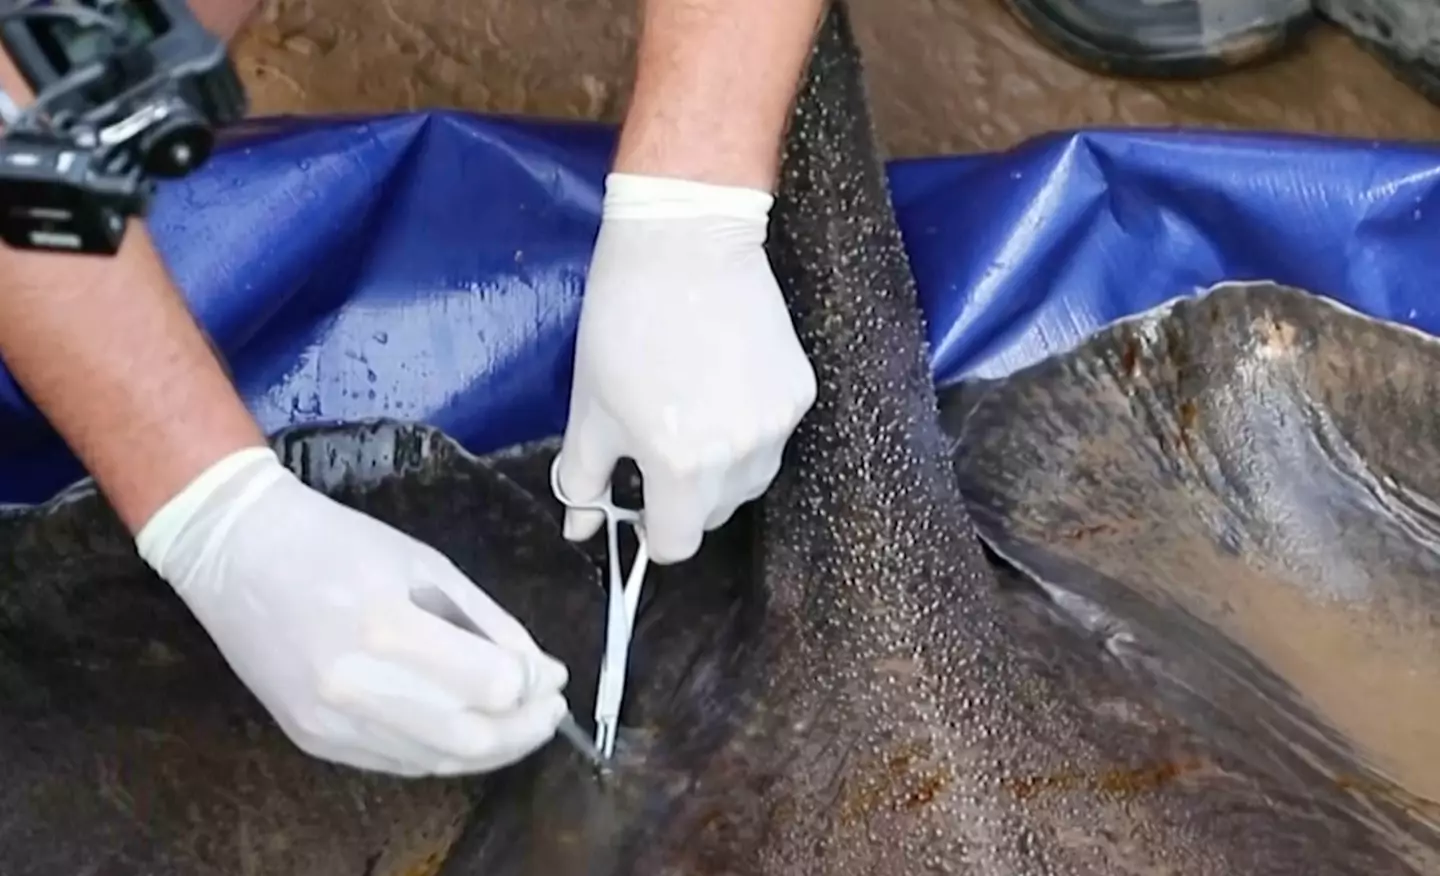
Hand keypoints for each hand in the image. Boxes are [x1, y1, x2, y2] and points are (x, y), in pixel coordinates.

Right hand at [135, 447, 568, 776]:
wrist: (235, 552)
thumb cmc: (337, 543)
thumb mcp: (425, 563)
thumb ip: (487, 623)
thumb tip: (542, 672)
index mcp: (387, 625)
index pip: (491, 685)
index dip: (533, 686)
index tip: (548, 674)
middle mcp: (354, 685)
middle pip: (471, 738)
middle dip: (526, 730)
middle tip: (548, 710)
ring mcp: (328, 720)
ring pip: (437, 761)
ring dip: (491, 749)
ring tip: (517, 722)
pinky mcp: (311, 740)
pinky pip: (397, 763)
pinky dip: (443, 752)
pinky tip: (465, 728)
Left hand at [557, 173, 816, 562]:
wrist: (686, 242)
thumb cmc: (624, 322)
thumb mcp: (590, 407)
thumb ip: (584, 478)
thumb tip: (580, 529)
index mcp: (681, 468)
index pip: (677, 543)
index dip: (653, 529)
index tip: (642, 503)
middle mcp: (739, 457)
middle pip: (716, 513)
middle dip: (686, 497)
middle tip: (661, 444)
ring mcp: (778, 425)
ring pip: (750, 479)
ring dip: (722, 468)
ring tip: (696, 413)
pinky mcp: (800, 392)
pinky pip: (775, 437)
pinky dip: (750, 428)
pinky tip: (725, 385)